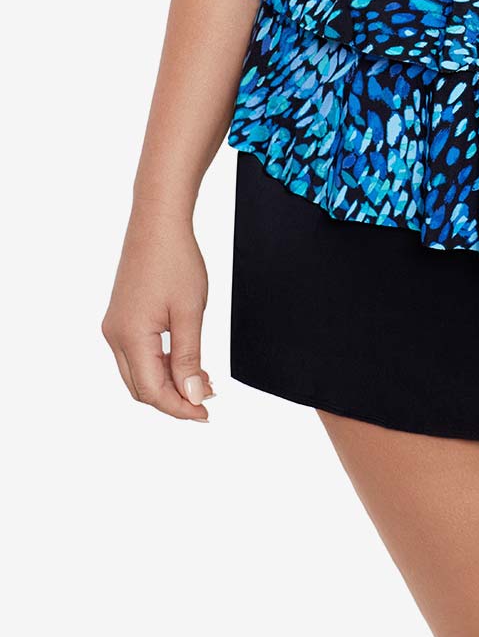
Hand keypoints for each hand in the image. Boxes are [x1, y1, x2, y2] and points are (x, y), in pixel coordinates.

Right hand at [101, 204, 214, 420]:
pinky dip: (159, 365)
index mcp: (129, 337)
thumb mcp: (190, 313)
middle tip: (206, 400)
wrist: (158, 223)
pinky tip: (184, 361)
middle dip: (173, 399)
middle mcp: (114, 335)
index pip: (152, 391)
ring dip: (167, 383)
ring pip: (137, 373)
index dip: (180, 407)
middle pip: (140, 388)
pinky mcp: (121, 317)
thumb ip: (190, 358)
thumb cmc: (175, 260)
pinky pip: (136, 354)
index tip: (206, 413)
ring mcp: (115, 326)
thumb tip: (193, 396)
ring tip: (201, 381)